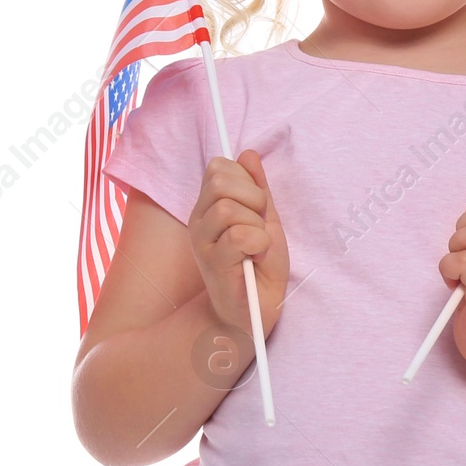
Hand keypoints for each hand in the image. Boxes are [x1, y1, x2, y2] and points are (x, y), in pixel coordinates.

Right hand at [188, 149, 288, 336]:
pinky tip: (256, 259)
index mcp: (210, 206)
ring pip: (228, 208)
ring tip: (257, 247)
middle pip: (221, 180)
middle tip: (259, 226)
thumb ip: (258, 188)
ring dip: (256, 226)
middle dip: (253, 199)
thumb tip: (249, 153)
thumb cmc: (260, 267)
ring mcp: (202, 241)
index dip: (247, 180)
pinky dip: (259, 244)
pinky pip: (239, 235)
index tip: (258, 207)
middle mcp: (200, 220)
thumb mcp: (265, 220)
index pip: (220, 166)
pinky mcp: (212, 263)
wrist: (255, 312)